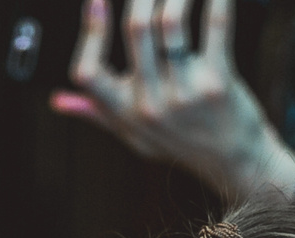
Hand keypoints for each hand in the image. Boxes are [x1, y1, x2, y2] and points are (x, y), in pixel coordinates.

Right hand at [51, 0, 294, 203]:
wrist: (235, 164)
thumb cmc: (184, 143)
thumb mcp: (136, 136)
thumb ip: (99, 114)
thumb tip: (59, 101)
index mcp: (125, 112)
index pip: (89, 73)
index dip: (91, 34)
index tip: (96, 2)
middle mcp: (152, 104)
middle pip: (136, 29)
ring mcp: (186, 93)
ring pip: (172, 21)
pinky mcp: (219, 83)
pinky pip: (216, 26)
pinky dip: (217, 0)